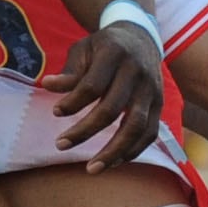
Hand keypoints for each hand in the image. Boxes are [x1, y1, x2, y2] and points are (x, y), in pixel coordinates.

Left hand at [50, 17, 165, 168]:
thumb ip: (70, 71)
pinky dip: (133, 150)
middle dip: (85, 131)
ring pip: (136, 126)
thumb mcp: (84, 49)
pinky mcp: (160, 104)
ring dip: (114, 151)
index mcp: (115, 54)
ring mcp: (152, 90)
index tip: (55, 112)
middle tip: (60, 145)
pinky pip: (150, 133)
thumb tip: (47, 85)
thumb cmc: (105, 47)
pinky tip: (114, 162)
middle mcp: (137, 72)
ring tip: (92, 168)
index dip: (73, 102)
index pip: (93, 85)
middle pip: (112, 109)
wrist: (141, 38)